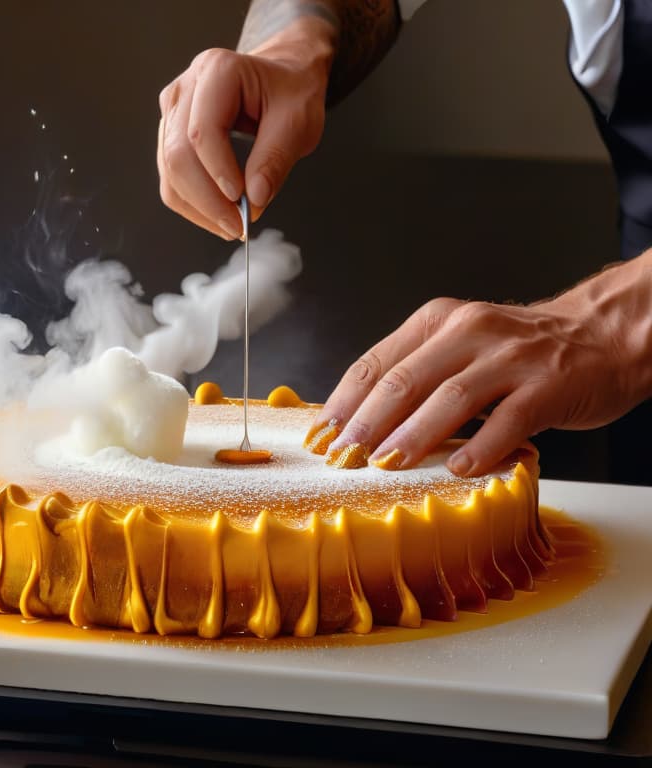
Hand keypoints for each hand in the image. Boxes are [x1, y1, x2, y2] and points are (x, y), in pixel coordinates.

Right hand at [157, 16, 334, 239]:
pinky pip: (171, 178)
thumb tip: (254, 199)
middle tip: (237, 225)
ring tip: (231, 225)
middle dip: (206, 199)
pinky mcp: (169, 135)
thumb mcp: (299, 121)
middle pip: (177, 155)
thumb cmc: (290, 91)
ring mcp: (172, 112)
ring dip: (198, 207)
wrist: (281, 78)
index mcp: (217, 71)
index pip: (202, 131)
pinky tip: (218, 215)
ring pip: (169, 172)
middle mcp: (186, 88)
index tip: (242, 200)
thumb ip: (276, 158)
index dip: (218, 172)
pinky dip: (193, 203)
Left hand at [308, 251, 651, 475]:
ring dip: (412, 436)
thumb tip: (355, 423)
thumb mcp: (457, 346)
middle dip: (365, 425)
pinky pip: (509, 420)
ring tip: (385, 466)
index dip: (342, 404)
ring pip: (449, 398)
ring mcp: (510, 358)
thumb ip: (414, 373)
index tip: (319, 437)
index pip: (375, 364)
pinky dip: (482, 447)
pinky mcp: (548, 385)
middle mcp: (469, 332)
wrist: (601, 334)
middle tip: (341, 458)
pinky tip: (459, 470)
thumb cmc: (519, 351)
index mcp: (436, 322)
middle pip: (404, 381)